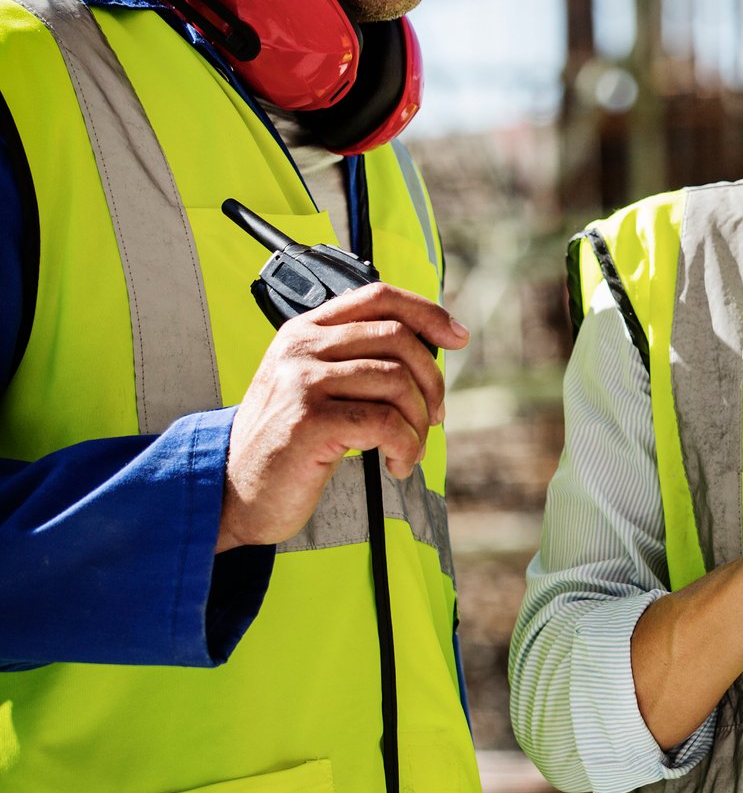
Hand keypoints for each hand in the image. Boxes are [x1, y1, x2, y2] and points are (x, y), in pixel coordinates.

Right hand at [218, 283, 467, 551]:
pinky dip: (406, 446)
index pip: (379, 297)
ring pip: (398, 382)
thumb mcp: (317, 386)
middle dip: (431, 381)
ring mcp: (301, 381)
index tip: (458, 338)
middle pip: (399, 339)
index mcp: (305, 330)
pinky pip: (387, 423)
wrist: (233, 494)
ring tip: (409, 448)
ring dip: (418, 423)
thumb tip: (434, 344)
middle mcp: (300, 347)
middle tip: (432, 417)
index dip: (428, 313)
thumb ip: (358, 358)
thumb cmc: (288, 443)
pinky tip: (397, 464)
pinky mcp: (308, 420)